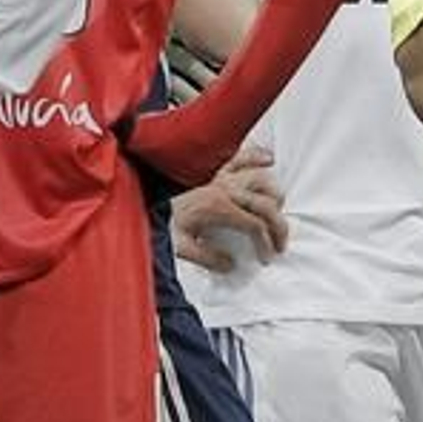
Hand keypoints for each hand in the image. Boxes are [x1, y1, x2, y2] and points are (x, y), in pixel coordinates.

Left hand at [172, 144, 287, 271]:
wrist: (142, 199)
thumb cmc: (161, 221)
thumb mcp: (180, 246)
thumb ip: (207, 258)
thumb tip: (231, 265)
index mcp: (218, 207)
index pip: (255, 224)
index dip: (266, 242)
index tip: (266, 256)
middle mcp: (225, 188)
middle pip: (266, 204)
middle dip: (279, 226)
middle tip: (280, 243)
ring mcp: (223, 175)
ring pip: (262, 180)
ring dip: (274, 196)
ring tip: (277, 212)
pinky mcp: (217, 168)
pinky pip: (243, 156)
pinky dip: (258, 156)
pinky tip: (269, 160)